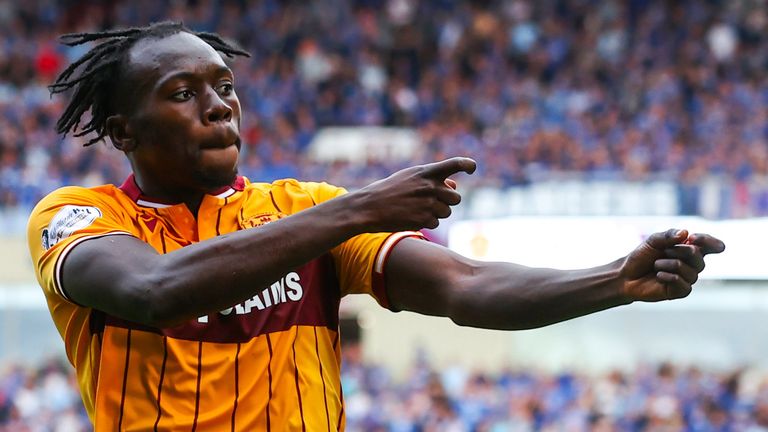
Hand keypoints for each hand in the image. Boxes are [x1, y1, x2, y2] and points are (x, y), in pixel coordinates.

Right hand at [349, 157, 475, 231]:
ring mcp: (427, 204)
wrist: (369, 207)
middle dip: (447, 202)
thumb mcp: (409, 177)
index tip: (472, 168)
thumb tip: (454, 185)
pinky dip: (427, 222)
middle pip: (456, 197)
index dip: (468, 165)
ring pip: (447, 212)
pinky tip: (412, 217)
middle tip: (432, 202)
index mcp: (426, 172)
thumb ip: (432, 179)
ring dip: (436, 213)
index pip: (455, 164)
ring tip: (417, 209)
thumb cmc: (389, 190)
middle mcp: (430, 186)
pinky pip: (436, 223)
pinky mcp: (423, 219)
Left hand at [621, 228, 725, 301]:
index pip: (711, 245)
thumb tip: (686, 233)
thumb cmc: (641, 257)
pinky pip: (684, 284)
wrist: (627, 275)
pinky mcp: (681, 291)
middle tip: (664, 252)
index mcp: (689, 249)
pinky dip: (669, 277)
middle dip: (679, 251)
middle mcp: (692, 264)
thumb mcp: (653, 241)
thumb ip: (668, 235)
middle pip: (699, 256)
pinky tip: (659, 276)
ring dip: (669, 264)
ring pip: (691, 271)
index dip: (707, 241)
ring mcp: (687, 278)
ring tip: (656, 264)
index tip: (692, 237)